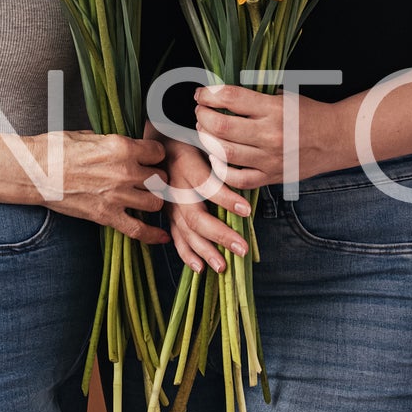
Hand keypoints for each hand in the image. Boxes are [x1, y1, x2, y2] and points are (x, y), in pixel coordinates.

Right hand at [31, 131, 170, 244]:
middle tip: (148, 179)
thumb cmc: (55, 151)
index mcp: (121, 147)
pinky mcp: (106, 216)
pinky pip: (138, 230)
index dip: (155, 155)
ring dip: (153, 201)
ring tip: (146, 198)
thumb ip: (113, 143)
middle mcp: (124, 171)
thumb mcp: (89, 136)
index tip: (151, 158)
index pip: (158, 152)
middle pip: (160, 178)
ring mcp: (117, 196)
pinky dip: (152, 235)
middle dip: (156, 178)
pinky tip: (160, 236)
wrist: (35, 172)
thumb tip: (125, 147)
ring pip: (156, 203)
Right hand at [165, 140, 251, 275]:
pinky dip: (187, 254)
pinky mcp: (167, 216)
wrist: (159, 147)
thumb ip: (222, 161)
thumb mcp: (205, 143)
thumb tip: (251, 177)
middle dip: (219, 235)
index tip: (247, 210)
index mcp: (186, 165)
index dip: (226, 199)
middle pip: (196, 216)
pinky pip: (176, 238)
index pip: (207, 185)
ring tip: (223, 267)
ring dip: (205, 251)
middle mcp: (174, 188)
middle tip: (241, 249)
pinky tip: (200, 268)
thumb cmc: (191, 144)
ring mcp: (168, 205)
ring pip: (186, 232)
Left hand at [193, 82, 339, 194]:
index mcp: (274, 109)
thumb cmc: (308, 113)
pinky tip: (216, 158)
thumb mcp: (284, 95)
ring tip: (204, 131)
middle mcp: (271, 134)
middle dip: (202, 116)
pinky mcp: (271, 176)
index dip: (209, 94)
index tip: (201, 93)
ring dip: (207, 140)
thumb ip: (254, 97)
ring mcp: (270, 159)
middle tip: (200, 112)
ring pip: (225, 153)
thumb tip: (219, 94)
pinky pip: (237, 179)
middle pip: (221, 127)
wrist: (336, 138)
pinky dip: (221, 170)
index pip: (231, 98)